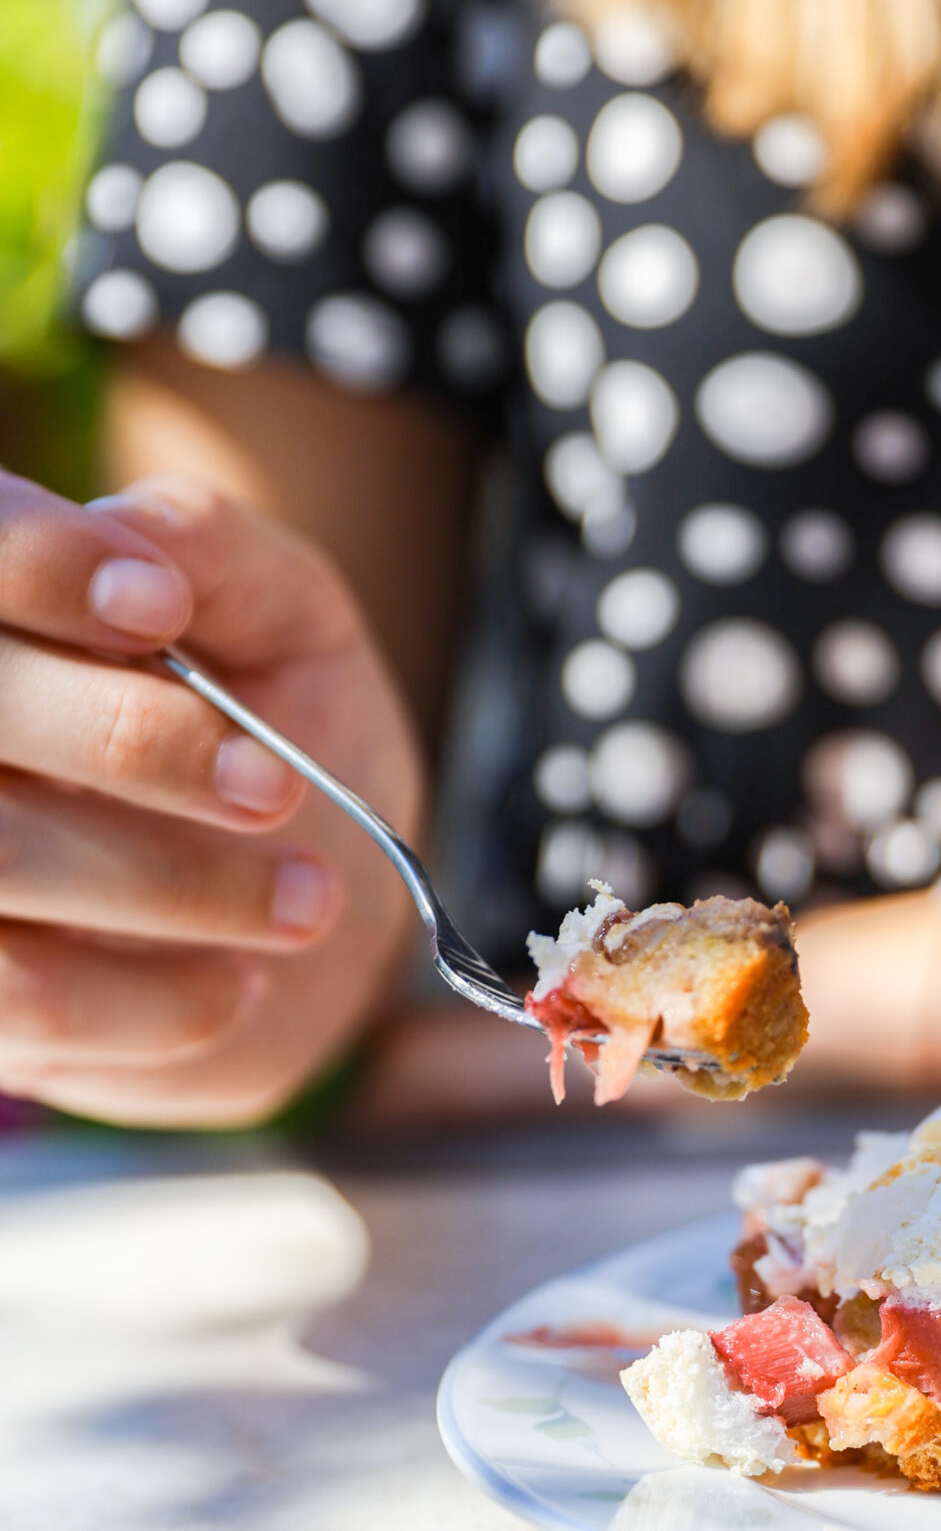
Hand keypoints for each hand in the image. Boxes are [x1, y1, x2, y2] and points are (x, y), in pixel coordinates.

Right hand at [0, 471, 425, 1125]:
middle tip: (276, 786)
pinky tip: (240, 983)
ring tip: (307, 900)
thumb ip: (225, 559)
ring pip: (0, 863)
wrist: (320, 912)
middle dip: (123, 742)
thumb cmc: (289, 733)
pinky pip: (26, 997)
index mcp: (7, 611)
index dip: (39, 567)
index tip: (160, 606)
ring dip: (169, 890)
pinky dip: (156, 999)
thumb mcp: (292, 626)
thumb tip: (140, 531)